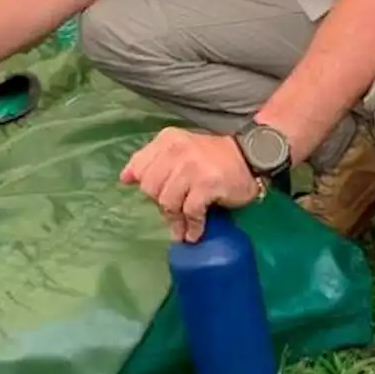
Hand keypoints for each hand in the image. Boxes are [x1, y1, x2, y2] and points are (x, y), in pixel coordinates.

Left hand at [118, 128, 259, 242]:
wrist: (249, 156)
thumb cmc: (210, 156)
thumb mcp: (178, 149)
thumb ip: (152, 161)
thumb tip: (124, 179)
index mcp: (166, 140)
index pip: (139, 167)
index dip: (142, 185)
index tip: (153, 197)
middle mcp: (176, 150)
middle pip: (149, 187)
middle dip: (159, 204)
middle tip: (172, 212)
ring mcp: (191, 167)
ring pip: (167, 202)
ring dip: (174, 220)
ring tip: (181, 228)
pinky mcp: (207, 185)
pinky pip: (190, 212)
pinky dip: (191, 227)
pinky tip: (194, 233)